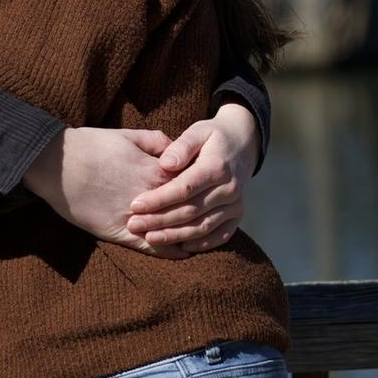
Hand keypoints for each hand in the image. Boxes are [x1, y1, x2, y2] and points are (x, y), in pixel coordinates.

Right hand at [23, 126, 195, 259]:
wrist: (59, 165)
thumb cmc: (92, 146)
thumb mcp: (129, 135)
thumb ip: (157, 141)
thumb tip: (175, 149)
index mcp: (156, 170)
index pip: (191, 182)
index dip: (202, 187)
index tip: (212, 188)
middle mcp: (151, 196)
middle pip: (187, 208)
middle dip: (202, 212)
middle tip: (216, 214)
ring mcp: (137, 217)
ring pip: (173, 230)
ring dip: (190, 234)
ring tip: (205, 237)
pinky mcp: (120, 233)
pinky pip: (152, 247)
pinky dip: (170, 251)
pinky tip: (183, 253)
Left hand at [126, 101, 259, 251]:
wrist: (243, 143)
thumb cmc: (212, 136)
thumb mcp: (198, 131)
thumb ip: (182, 146)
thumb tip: (165, 164)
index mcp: (217, 167)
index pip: (184, 188)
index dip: (159, 199)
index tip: (135, 205)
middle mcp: (229, 188)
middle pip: (191, 210)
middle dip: (160, 220)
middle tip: (134, 224)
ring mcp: (235, 204)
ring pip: (203, 226)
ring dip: (175, 235)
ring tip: (149, 238)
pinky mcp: (237, 215)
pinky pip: (220, 235)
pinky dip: (201, 244)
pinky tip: (180, 246)